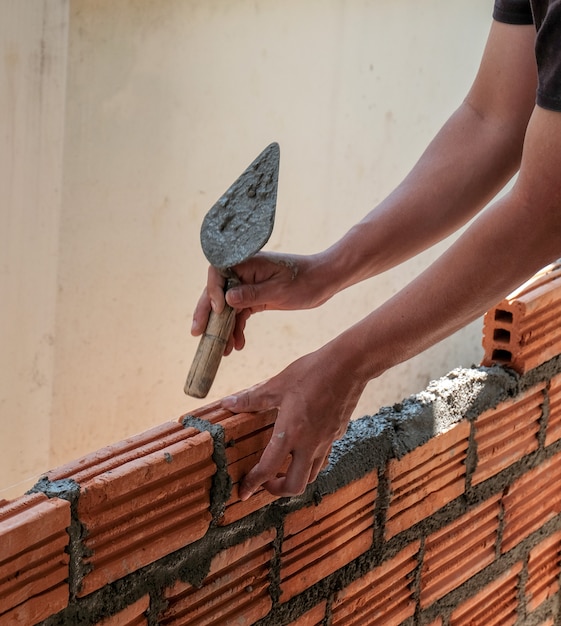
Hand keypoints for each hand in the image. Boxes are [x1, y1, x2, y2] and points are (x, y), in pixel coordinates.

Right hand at [191, 252, 327, 354]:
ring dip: (223, 329)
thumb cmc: (304, 280)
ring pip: (226, 308)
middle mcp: (242, 272)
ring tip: (222, 350)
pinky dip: (237, 329)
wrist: (323, 282)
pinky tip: (237, 345)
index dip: (212, 292)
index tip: (219, 311)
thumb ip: (253, 294)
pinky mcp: (253, 297)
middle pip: (216, 293)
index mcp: (246, 262)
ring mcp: (246, 285)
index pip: (217, 274)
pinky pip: (239, 314)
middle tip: (197, 334)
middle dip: (207, 315)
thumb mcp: (279, 290)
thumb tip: (226, 300)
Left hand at [222, 345, 366, 498]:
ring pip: (312, 474)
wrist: (349, 365)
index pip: (269, 469)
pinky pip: (323, 457)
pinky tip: (303, 446)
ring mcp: (326, 440)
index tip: (244, 491)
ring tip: (282, 467)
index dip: (254, 483)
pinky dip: (310, 461)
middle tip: (265, 481)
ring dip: (295, 478)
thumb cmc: (312, 372)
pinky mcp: (337, 433)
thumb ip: (252, 398)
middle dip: (278, 490)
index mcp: (291, 433)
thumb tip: (228, 403)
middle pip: (296, 486)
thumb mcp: (277, 384)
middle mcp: (310, 443)